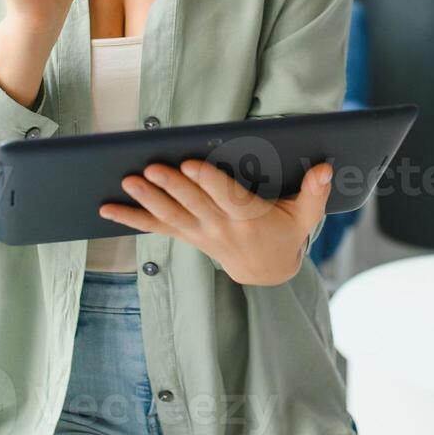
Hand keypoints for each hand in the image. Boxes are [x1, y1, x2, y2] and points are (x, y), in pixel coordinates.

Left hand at [100, 159, 334, 285]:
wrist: (267, 271)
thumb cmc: (286, 234)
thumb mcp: (307, 217)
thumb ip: (316, 192)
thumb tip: (326, 168)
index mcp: (248, 218)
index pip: (225, 197)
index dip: (207, 181)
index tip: (191, 163)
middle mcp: (220, 228)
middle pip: (192, 204)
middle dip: (170, 186)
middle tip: (149, 168)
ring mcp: (200, 234)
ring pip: (171, 216)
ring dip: (147, 199)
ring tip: (128, 181)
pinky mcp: (187, 236)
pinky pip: (156, 228)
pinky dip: (131, 219)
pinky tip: (107, 209)